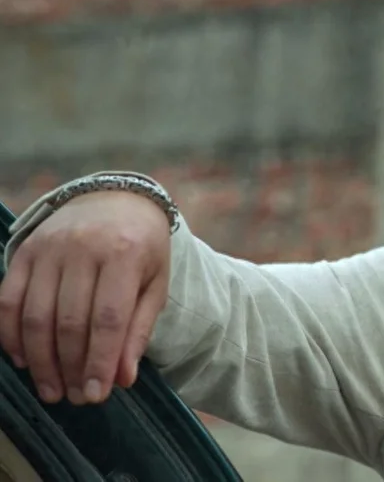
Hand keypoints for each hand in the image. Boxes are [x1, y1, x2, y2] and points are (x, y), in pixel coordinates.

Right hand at [0, 191, 171, 405]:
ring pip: (35, 316)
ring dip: (40, 360)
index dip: (99, 361)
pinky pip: (8, 300)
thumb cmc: (142, 247)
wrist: (116, 199)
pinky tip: (24, 360)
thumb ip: (139, 330)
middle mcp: (83, 248)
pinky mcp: (24, 251)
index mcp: (125, 253)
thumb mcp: (156, 283)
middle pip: (69, 322)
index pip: (108, 319)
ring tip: (51, 389)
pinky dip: (11, 335)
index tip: (96, 395)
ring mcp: (49, 248)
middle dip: (70, 367)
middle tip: (74, 398)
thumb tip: (123, 378)